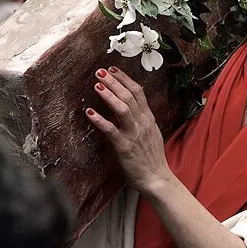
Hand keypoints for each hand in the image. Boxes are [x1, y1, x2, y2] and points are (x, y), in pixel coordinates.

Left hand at [85, 66, 171, 192]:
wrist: (156, 178)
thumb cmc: (151, 157)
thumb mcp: (150, 133)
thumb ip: (140, 120)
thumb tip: (127, 107)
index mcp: (148, 118)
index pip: (138, 92)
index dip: (125, 79)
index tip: (113, 69)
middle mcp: (142, 123)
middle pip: (129, 96)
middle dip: (114, 82)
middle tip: (100, 71)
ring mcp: (134, 134)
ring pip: (122, 108)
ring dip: (109, 95)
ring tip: (97, 84)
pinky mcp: (125, 147)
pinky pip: (111, 130)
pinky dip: (100, 120)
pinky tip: (89, 112)